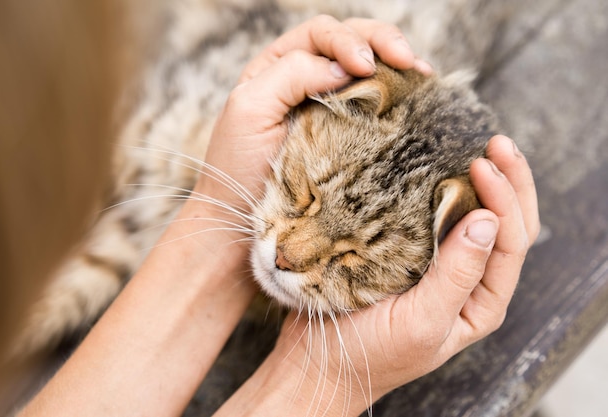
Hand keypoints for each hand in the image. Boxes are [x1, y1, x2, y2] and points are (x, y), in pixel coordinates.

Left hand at [193, 15, 431, 211]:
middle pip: (352, 42)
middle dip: (382, 43)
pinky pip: (379, 107)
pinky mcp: (351, 138)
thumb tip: (344, 67)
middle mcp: (309, 81)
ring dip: (399, 66)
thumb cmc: (237, 165)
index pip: (321, 35)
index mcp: (280, 67)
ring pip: (371, 70)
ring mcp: (333, 109)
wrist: (242, 218)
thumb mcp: (250, 108)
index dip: (347, 41)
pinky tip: (418, 98)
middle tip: (407, 60)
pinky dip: (400, 98)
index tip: (364, 67)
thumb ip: (291, 74)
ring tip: (422, 74)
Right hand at [217, 135, 539, 416]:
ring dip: (484, 183)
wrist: (318, 360)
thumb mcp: (421, 322)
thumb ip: (458, 275)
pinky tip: (438, 167)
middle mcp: (468, 281)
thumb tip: (488, 220)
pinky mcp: (408, 254)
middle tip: (496, 142)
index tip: (481, 164)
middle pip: (505, 225)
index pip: (510, 242)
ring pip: (476, 217)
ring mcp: (439, 265)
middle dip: (509, 182)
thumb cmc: (369, 351)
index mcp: (480, 302)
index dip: (505, 199)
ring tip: (480, 147)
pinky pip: (437, 217)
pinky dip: (445, 189)